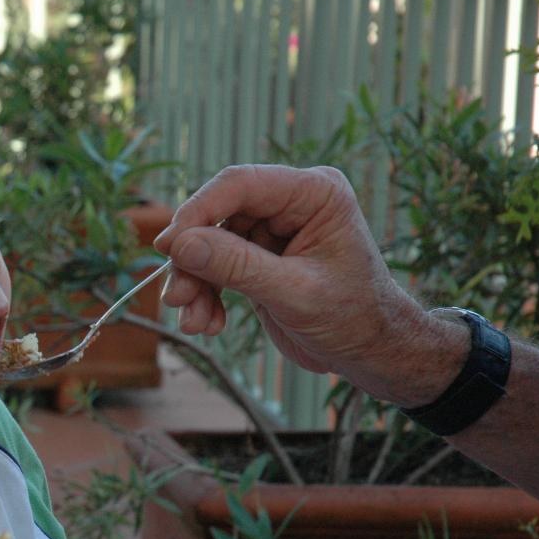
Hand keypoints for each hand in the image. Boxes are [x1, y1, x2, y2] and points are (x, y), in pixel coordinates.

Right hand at [153, 164, 450, 404]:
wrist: (371, 353)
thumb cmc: (353, 319)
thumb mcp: (294, 294)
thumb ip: (236, 267)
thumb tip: (178, 245)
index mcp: (314, 192)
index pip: (239, 184)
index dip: (197, 211)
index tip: (167, 247)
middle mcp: (290, 203)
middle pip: (217, 216)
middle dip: (193, 260)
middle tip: (177, 299)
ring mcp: (272, 230)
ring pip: (208, 244)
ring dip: (195, 284)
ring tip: (194, 322)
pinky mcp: (257, 257)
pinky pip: (214, 266)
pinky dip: (205, 295)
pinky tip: (209, 323)